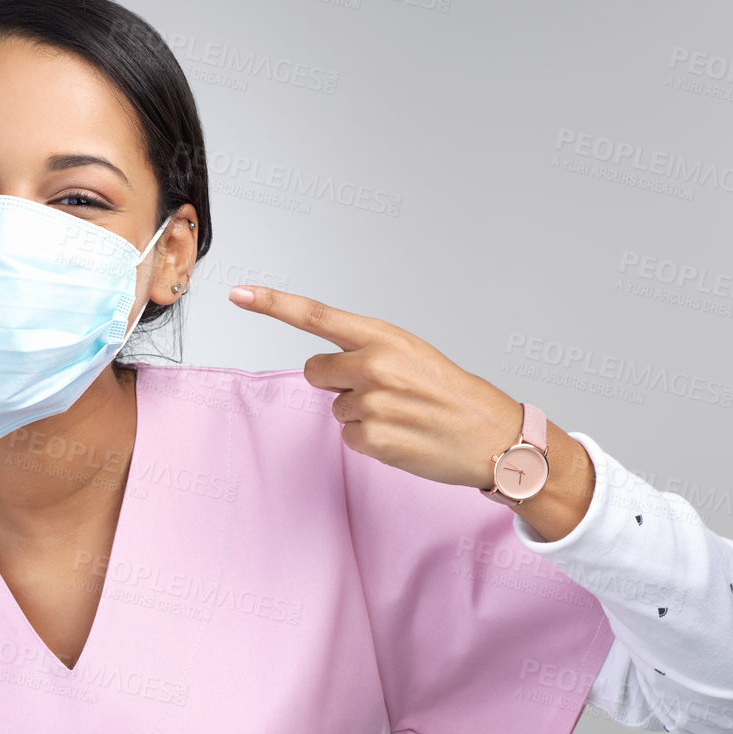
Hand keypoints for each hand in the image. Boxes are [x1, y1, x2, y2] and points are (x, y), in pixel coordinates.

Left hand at [229, 286, 521, 489]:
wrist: (493, 435)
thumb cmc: (451, 394)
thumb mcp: (412, 355)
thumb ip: (366, 352)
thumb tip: (324, 370)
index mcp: (384, 337)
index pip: (316, 315)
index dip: (273, 303)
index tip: (238, 292)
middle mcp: (373, 365)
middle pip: (315, 371)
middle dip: (337, 382)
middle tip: (382, 392)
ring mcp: (371, 403)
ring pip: (335, 408)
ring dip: (362, 415)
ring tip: (403, 415)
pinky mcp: (372, 439)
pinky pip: (348, 438)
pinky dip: (370, 441)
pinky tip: (402, 437)